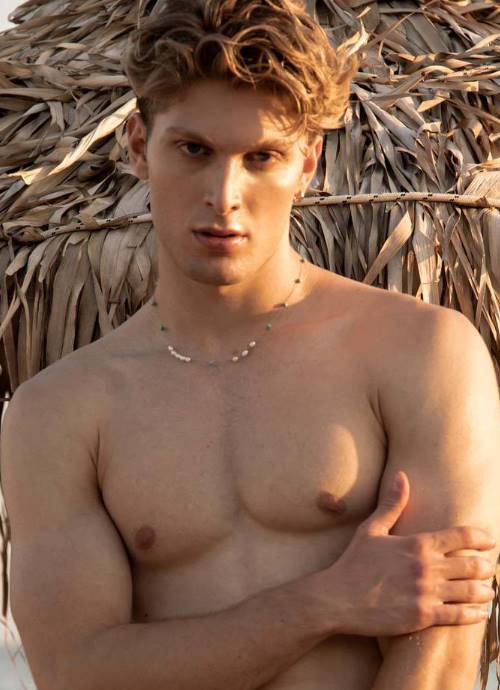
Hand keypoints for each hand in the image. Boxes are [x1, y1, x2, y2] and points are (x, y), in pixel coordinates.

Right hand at [313, 471, 495, 636]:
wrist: (337, 598)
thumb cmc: (353, 563)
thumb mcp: (371, 529)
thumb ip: (392, 504)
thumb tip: (401, 475)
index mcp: (417, 543)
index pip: (461, 536)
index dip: (481, 538)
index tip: (490, 541)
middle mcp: (427, 567)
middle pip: (472, 565)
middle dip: (486, 565)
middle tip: (490, 566)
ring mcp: (426, 593)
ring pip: (470, 591)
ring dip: (484, 590)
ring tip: (487, 590)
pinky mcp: (423, 616)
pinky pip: (459, 615)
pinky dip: (475, 614)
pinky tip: (480, 612)